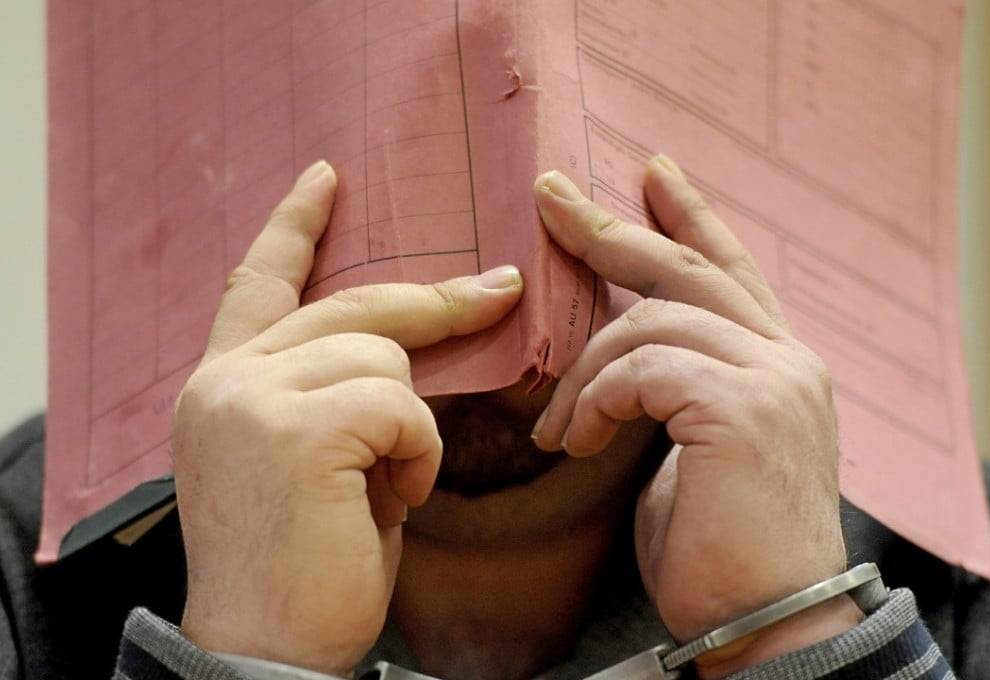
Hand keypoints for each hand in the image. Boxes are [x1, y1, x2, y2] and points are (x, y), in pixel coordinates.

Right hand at [174, 161, 522, 674]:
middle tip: (500, 289)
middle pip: (352, 307)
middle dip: (435, 303)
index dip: (294, 228)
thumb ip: (330, 394)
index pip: (257, 283)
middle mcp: (226, 381)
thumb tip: (406, 349)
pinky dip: (417, 455)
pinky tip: (388, 503)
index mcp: (222, 385)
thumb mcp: (311, 461)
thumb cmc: (302, 565)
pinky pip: (402, 407)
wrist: (266, 654)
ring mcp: (254, 400)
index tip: (326, 179)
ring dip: (409, 427)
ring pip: (386, 358)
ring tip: (384, 489)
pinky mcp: (297, 430)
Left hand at [531, 156, 859, 675]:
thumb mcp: (695, 451)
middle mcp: (788, 360)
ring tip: (556, 427)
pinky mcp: (741, 409)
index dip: (692, 216)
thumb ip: (677, 390)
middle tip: (550, 195)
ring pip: (650, 322)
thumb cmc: (721, 548)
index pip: (732, 270)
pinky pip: (642, 370)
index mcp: (780, 366)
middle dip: (613, 229)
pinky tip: (578, 442)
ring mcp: (773, 380)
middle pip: (688, 269)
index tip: (653, 172)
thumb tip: (621, 361)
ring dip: (584, 371)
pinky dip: (597, 400)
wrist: (766, 625)